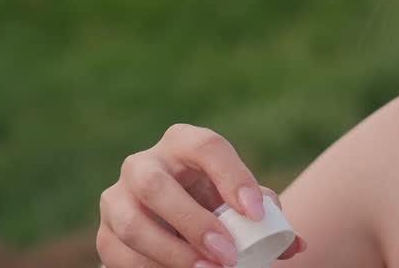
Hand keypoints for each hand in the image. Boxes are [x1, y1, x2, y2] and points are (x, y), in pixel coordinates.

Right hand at [97, 123, 305, 267]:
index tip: (257, 213)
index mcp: (182, 145)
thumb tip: (292, 242)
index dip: (232, 176)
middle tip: (227, 254)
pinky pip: (120, 254)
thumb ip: (267, 218)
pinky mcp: (106, 233)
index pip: (206, 146)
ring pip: (131, 223)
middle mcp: (142, 164)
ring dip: (171, 253)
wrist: (174, 223)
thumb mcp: (240, 205)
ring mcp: (117, 197)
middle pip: (154, 183)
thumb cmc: (215, 207)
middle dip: (192, 221)